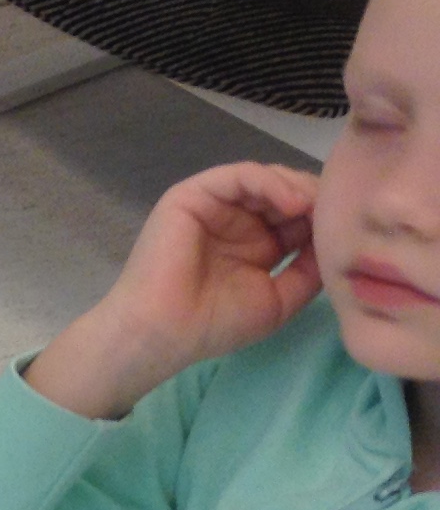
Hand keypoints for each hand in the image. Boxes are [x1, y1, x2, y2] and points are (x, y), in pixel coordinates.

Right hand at [26, 163, 320, 420]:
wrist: (162, 333)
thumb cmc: (212, 324)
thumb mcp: (279, 299)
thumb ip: (309, 269)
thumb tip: (333, 239)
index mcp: (253, 243)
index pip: (296, 215)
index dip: (322, 217)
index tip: (346, 229)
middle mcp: (234, 220)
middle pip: (284, 191)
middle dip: (314, 197)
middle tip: (336, 211)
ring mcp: (212, 206)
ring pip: (265, 178)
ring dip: (296, 187)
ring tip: (314, 206)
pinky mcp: (191, 196)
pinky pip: (239, 176)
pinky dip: (269, 182)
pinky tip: (291, 202)